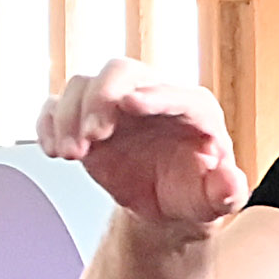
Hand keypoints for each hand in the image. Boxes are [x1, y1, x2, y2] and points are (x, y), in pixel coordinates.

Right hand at [40, 58, 244, 229]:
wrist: (165, 206)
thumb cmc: (193, 194)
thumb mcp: (216, 200)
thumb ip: (227, 191)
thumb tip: (230, 181)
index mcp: (194, 109)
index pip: (175, 92)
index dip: (154, 96)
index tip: (130, 105)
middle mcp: (152, 96)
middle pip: (122, 72)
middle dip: (103, 97)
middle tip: (94, 133)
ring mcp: (115, 104)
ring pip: (84, 84)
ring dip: (70, 114)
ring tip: (72, 153)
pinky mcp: (86, 118)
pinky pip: (57, 106)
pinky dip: (48, 123)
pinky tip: (53, 148)